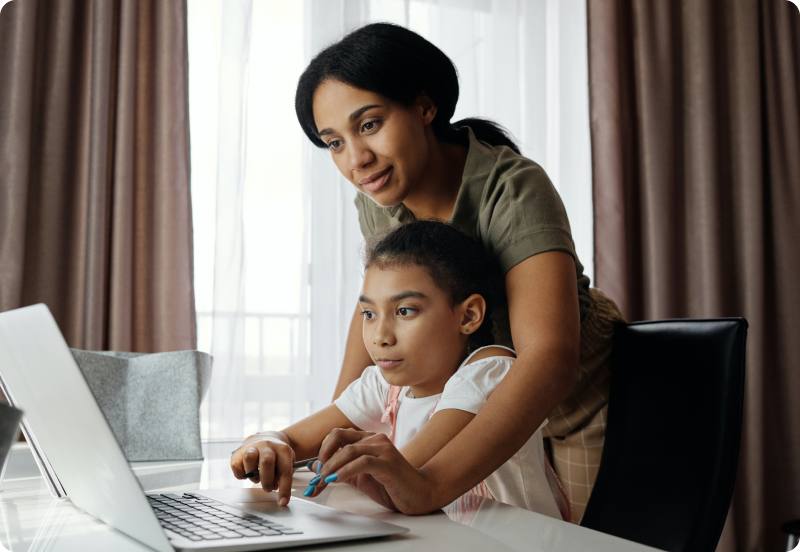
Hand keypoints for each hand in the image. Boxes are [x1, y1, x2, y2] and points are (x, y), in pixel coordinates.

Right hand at [230, 433, 294, 504]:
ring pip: (249, 458)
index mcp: (282, 449)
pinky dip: (240, 474)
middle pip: (266, 461)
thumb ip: (282, 475)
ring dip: (252, 475)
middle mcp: (267, 445)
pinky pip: (235, 464)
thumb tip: (275, 487)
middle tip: (268, 488)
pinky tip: (246, 474)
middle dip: (267, 480)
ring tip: (256, 479)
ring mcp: (252, 447)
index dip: (284, 488)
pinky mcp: (238, 451)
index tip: (283, 501)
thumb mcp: (285, 462)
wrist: (266, 438)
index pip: (285, 470)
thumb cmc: (276, 455)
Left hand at [304, 429, 438, 514]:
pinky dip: (345, 471)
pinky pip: (362, 462)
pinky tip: (336, 480)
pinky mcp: (388, 463)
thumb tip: (316, 466)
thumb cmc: (392, 486)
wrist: (419, 494)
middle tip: (317, 476)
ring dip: (331, 467)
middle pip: (339, 437)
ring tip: (323, 482)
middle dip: (323, 457)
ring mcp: (383, 449)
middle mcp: (375, 439)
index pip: (338, 435)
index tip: (316, 470)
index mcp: (368, 440)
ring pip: (348, 450)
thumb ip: (340, 470)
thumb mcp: (360, 478)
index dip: (322, 450)